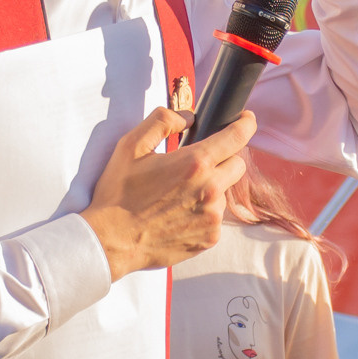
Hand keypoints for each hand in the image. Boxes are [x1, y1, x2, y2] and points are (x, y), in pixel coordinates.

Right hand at [80, 108, 254, 279]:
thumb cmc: (118, 193)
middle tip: (195, 165)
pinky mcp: (210, 238)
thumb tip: (189, 117)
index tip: (246, 120)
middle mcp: (210, 190)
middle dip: (222, 160)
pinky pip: (216, 217)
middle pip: (237, 165)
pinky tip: (178, 214)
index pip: (236, 137)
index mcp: (194, 163)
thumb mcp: (131, 146)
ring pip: (225, 193)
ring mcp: (212, 217)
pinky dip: (203, 212)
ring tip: (178, 195)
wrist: (111, 241)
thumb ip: (162, 121)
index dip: (245, 124)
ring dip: (211, 188)